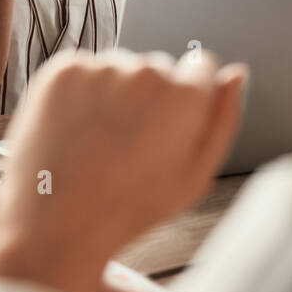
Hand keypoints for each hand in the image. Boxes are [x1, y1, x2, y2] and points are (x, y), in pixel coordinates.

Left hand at [0, 48, 248, 291]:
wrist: (55, 226)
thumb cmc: (130, 207)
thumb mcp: (196, 175)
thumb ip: (223, 118)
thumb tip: (235, 74)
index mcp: (185, 95)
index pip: (201, 64)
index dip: (188, 98)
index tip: (168, 125)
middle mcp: (146, 71)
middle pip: (158, 67)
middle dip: (150, 97)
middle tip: (130, 146)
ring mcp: (101, 68)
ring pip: (119, 69)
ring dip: (114, 94)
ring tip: (99, 144)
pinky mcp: (63, 71)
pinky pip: (83, 70)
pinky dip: (81, 94)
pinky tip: (77, 131)